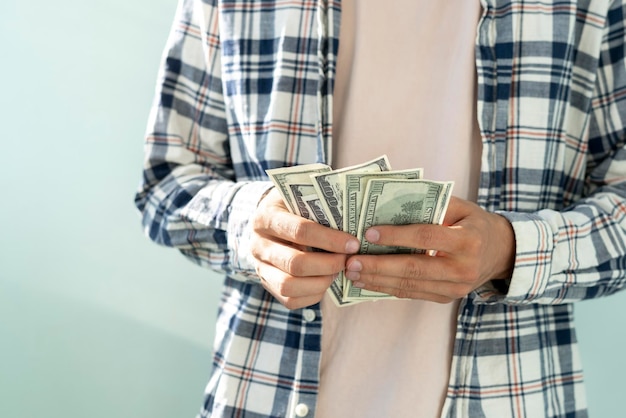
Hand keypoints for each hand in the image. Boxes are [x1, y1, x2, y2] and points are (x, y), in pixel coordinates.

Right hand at [250, 188, 360, 308]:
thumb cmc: (293, 207)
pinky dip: (313, 294)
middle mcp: (258, 245)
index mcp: (266, 217)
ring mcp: (260, 268)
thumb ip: (320, 204)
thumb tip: (354, 217)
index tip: (353, 244)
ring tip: (336, 272)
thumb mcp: (302, 196)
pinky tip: (326, 281)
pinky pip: (290, 300)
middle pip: (295, 263)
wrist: (270, 222)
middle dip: (328, 264)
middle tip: (347, 260)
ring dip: (320, 282)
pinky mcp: (268, 285)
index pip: (299, 231)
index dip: (330, 240)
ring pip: (289, 286)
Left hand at [344, 197, 514, 302]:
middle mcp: (463, 268)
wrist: (500, 252)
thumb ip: (432, 204)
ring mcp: (456, 288)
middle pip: (414, 268)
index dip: (396, 236)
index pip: (426, 237)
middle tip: (351, 262)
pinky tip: (367, 282)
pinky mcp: (446, 298)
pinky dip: (387, 288)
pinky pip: (412, 294)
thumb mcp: (460, 206)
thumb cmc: (472, 222)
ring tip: (352, 273)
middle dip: (379, 266)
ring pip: (410, 285)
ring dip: (377, 280)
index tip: (369, 233)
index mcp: (468, 240)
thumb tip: (389, 201)